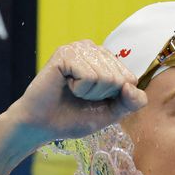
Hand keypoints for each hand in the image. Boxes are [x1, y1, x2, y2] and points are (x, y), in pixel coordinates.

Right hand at [7, 40, 147, 141]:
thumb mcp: (110, 113)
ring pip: (106, 76)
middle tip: (80, 97)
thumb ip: (130, 103)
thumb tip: (132, 85)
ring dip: (89, 93)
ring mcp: (79, 48)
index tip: (93, 100)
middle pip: (119, 78)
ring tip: (72, 92)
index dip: (114, 98)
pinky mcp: (66, 52)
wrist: (42, 125)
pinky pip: (89, 75)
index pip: (130, 79)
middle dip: (101, 96)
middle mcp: (93, 49)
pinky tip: (65, 86)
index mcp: (106, 60)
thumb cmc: (73, 118)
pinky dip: (79, 89)